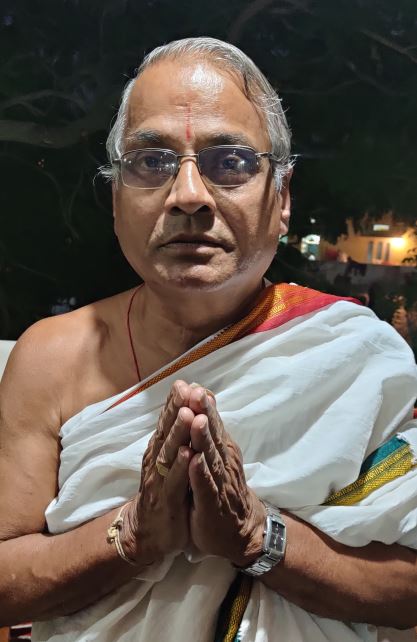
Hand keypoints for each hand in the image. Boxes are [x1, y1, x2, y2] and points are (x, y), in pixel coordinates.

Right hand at [121, 380, 194, 562]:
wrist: (149, 531)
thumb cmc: (164, 490)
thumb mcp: (169, 460)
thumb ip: (176, 436)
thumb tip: (185, 406)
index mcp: (160, 449)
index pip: (167, 421)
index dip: (175, 402)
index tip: (184, 382)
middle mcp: (157, 460)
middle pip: (166, 431)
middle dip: (177, 410)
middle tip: (186, 389)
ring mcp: (160, 480)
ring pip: (170, 453)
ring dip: (179, 433)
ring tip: (188, 414)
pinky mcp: (167, 500)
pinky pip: (175, 482)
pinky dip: (182, 467)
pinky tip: (189, 454)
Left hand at [187, 386, 265, 566]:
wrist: (240, 530)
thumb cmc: (224, 488)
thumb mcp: (218, 455)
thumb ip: (211, 429)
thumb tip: (204, 396)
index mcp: (221, 448)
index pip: (212, 422)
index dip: (203, 404)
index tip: (193, 385)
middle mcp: (222, 461)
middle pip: (212, 434)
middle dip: (203, 414)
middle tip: (197, 393)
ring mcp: (218, 482)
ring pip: (209, 457)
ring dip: (202, 439)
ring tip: (195, 421)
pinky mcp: (212, 503)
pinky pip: (206, 486)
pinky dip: (200, 474)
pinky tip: (194, 461)